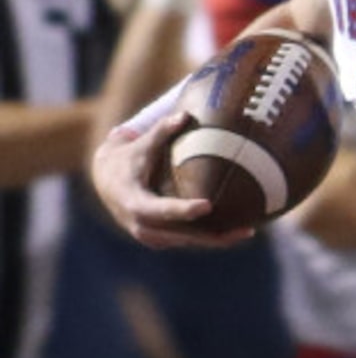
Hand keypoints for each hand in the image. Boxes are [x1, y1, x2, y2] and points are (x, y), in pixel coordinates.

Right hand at [90, 113, 253, 248]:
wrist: (106, 182)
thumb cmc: (128, 160)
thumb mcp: (141, 146)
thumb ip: (161, 131)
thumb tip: (184, 114)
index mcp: (134, 203)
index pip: (160, 210)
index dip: (182, 210)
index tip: (206, 206)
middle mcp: (141, 226)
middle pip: (182, 235)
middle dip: (213, 236)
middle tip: (245, 230)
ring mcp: (150, 237)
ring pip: (188, 242)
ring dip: (217, 240)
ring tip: (247, 231)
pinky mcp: (160, 240)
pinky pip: (187, 241)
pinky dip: (209, 238)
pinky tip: (235, 232)